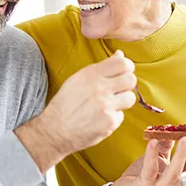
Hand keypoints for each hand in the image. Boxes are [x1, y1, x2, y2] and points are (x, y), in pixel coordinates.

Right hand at [15, 51, 136, 171]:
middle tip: (118, 90)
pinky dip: (113, 117)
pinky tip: (101, 118)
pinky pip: (121, 116)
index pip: (123, 63)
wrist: (55, 130)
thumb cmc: (64, 104)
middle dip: (127, 84)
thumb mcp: (77, 79)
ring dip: (122, 101)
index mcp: (91, 74)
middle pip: (131, 79)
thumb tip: (119, 55)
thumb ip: (100, 68)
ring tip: (110, 105)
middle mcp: (100, 88)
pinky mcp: (109, 122)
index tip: (124, 72)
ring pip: (130, 98)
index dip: (127, 67)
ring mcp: (106, 105)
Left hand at [97, 134, 185, 185]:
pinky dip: (152, 155)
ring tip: (185, 138)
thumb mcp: (156, 158)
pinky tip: (153, 142)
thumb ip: (165, 146)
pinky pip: (150, 170)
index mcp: (176, 176)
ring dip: (181, 155)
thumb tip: (173, 131)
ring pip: (174, 172)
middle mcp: (171, 184)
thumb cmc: (140, 176)